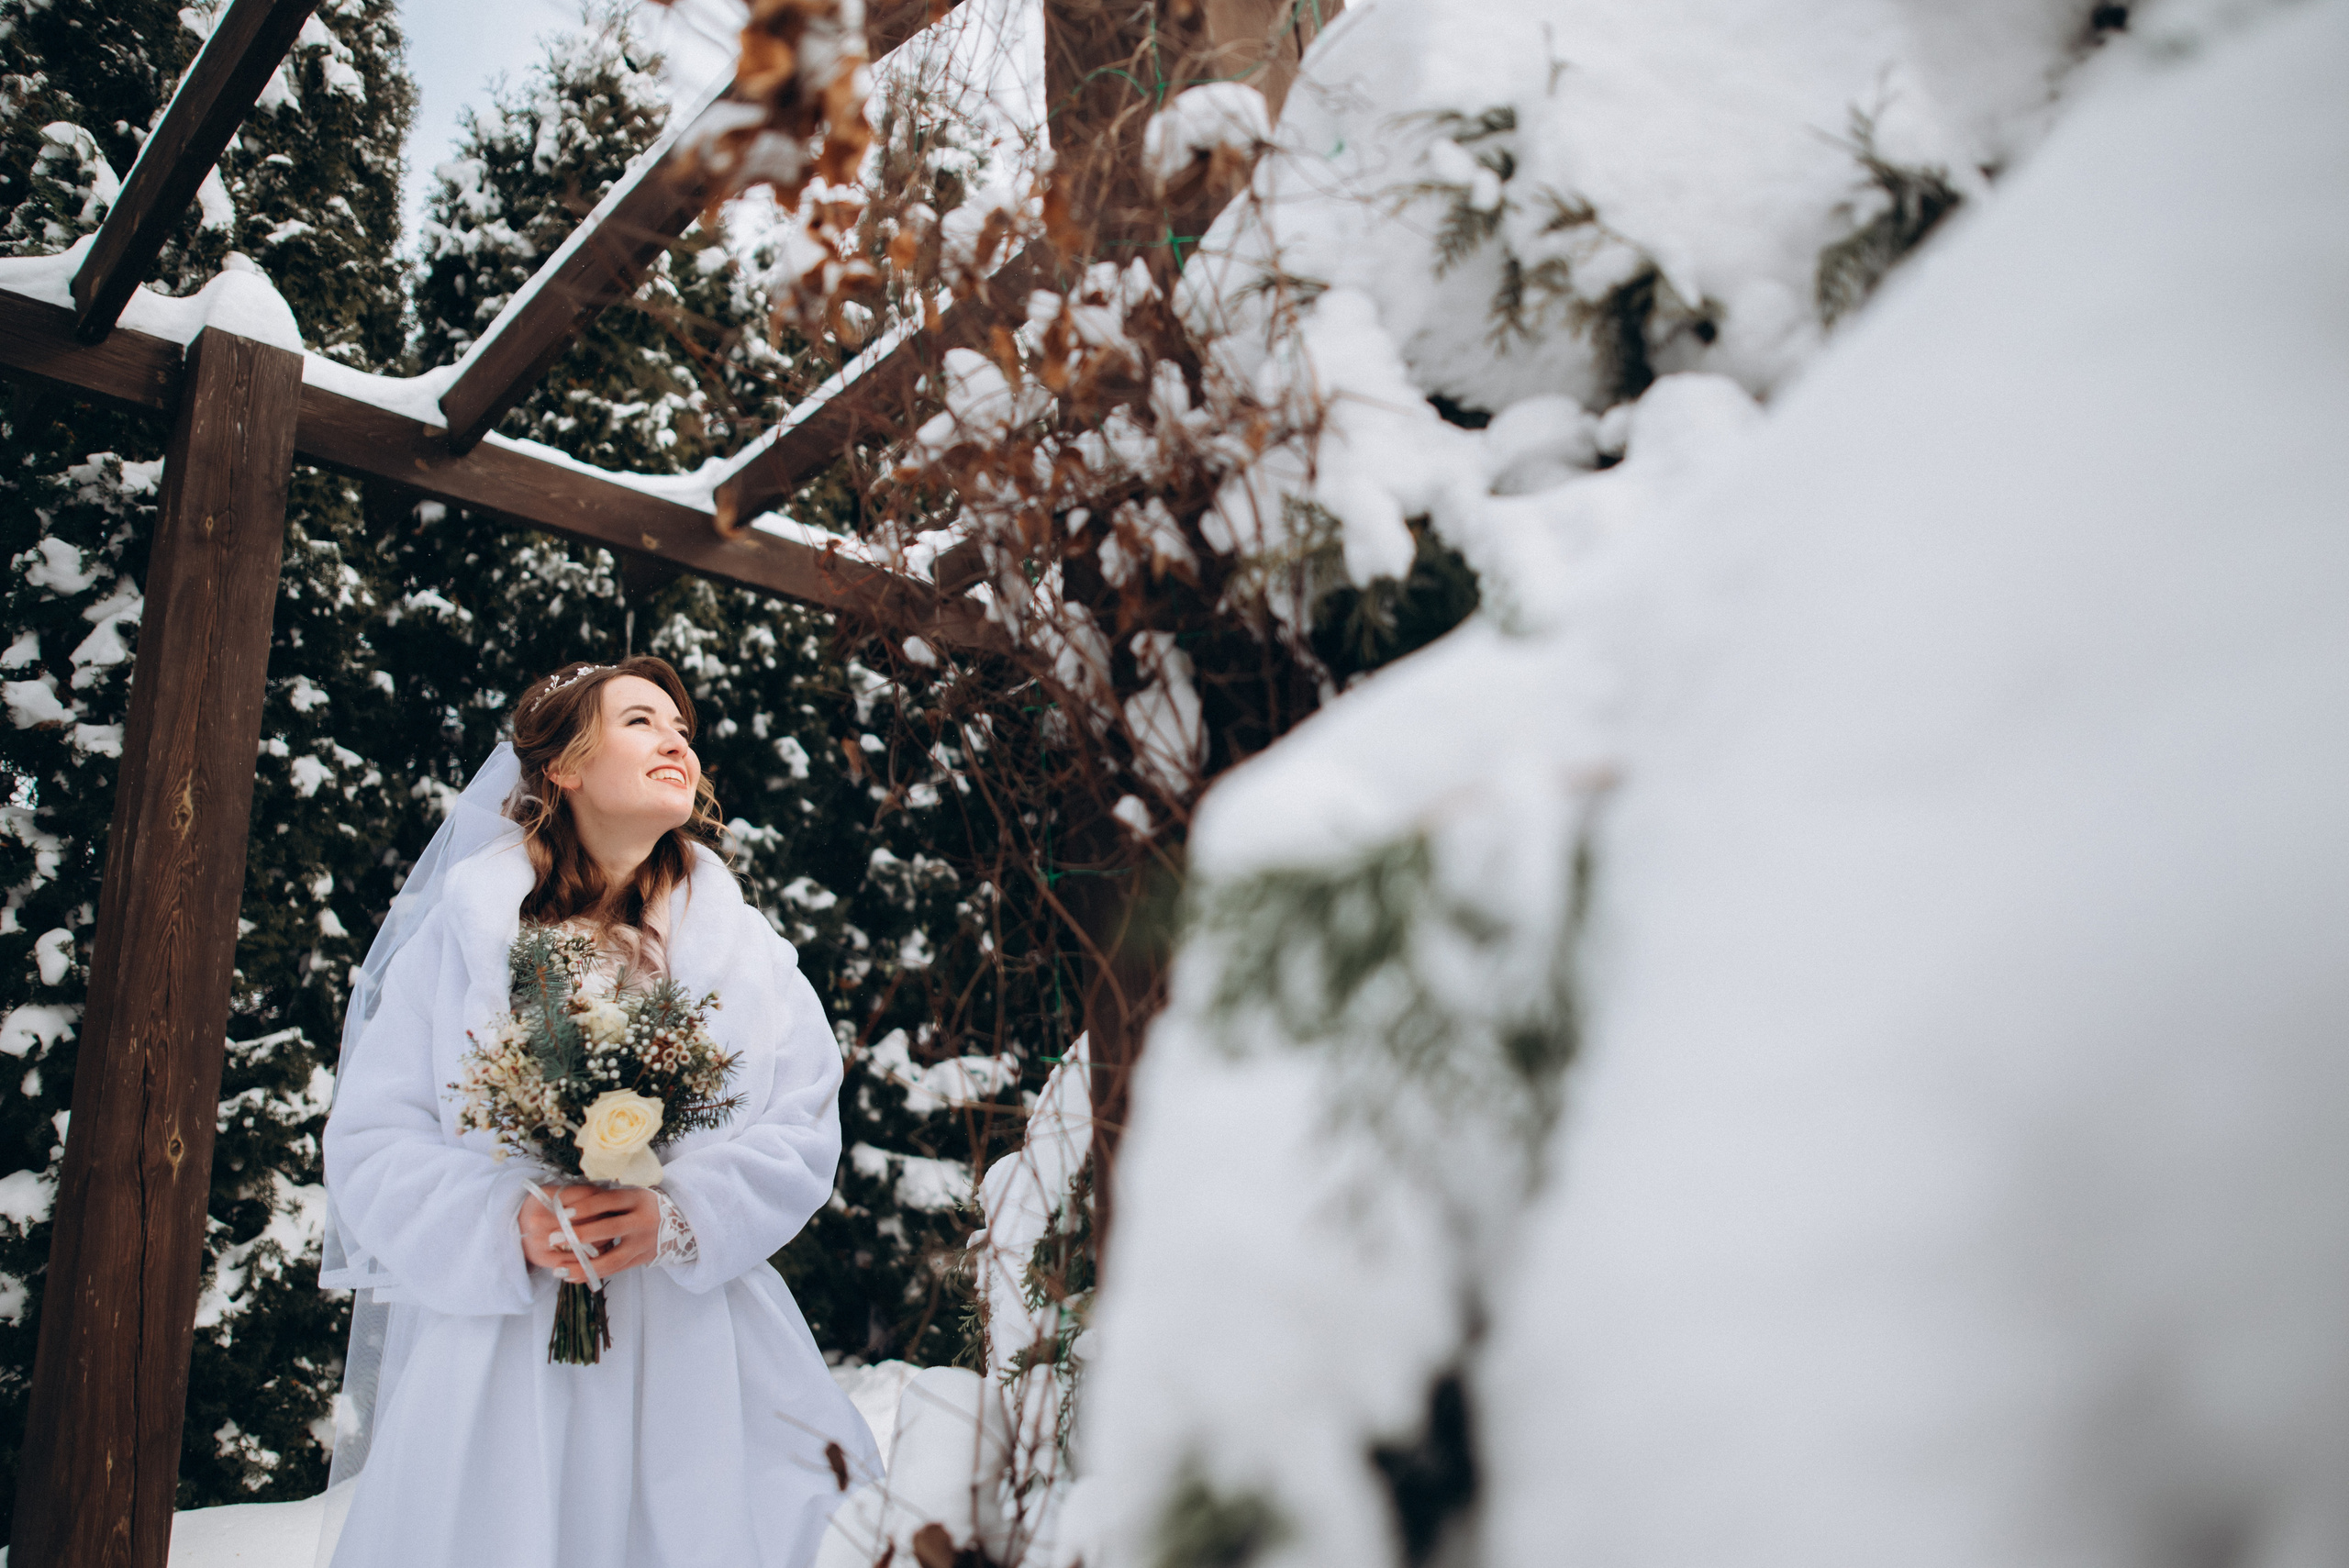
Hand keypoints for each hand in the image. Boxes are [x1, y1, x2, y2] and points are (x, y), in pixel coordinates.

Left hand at [518, 1183, 661, 1281]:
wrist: (681, 1220)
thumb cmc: (643, 1204)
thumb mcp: (631, 1195)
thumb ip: (607, 1201)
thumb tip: (567, 1205)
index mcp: (638, 1198)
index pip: (609, 1201)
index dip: (586, 1206)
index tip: (562, 1212)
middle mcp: (643, 1220)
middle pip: (609, 1228)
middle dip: (579, 1234)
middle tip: (552, 1238)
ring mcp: (644, 1243)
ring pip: (612, 1258)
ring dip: (583, 1265)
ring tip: (558, 1270)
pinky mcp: (642, 1259)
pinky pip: (615, 1270)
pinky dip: (592, 1274)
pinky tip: (572, 1277)